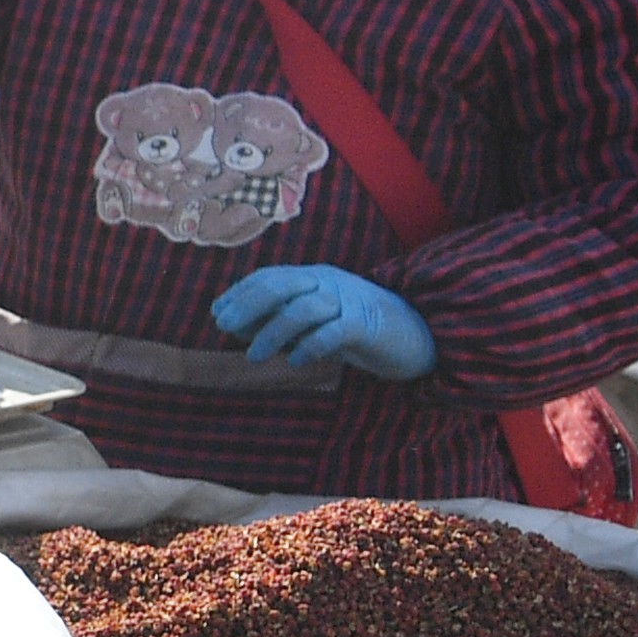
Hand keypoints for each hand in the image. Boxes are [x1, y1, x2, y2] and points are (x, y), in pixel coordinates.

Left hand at [212, 261, 438, 381]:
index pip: (271, 277)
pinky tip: (295, 360)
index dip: (241, 293)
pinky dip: (310, 346)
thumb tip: (238, 326)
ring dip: (273, 332)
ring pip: (303, 308)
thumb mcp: (317, 321)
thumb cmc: (360, 329)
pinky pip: (334, 331)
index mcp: (315, 278)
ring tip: (253, 356)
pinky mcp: (368, 324)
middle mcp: (329, 283)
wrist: (419, 333)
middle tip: (226, 329)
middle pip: (281, 285)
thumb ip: (282, 320)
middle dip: (249, 306)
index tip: (218, 314)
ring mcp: (350, 301)